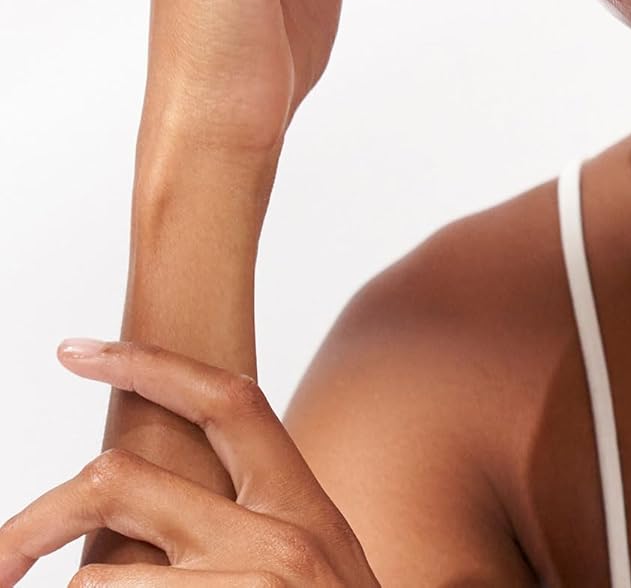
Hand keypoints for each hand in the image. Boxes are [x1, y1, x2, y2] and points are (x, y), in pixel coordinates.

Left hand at [0, 339, 380, 586]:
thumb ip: (245, 523)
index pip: (226, 400)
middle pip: (119, 479)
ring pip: (92, 584)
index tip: (75, 351)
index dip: (149, 364)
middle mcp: (273, 539)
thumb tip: (143, 504)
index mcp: (300, 504)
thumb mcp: (309, 564)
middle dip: (34, 519)